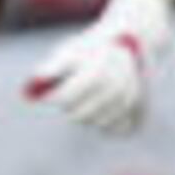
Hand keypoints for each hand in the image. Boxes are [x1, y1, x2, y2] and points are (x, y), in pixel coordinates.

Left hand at [22, 0, 173, 134]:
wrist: (127, 44)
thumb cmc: (91, 49)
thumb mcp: (70, 50)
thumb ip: (53, 66)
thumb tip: (36, 80)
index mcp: (96, 73)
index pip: (64, 99)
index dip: (53, 97)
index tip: (49, 93)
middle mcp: (115, 89)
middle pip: (79, 115)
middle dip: (69, 107)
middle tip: (70, 95)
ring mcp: (128, 100)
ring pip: (97, 123)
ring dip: (87, 116)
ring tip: (87, 98)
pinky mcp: (138, 109)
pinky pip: (118, 129)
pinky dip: (107, 124)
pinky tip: (101, 111)